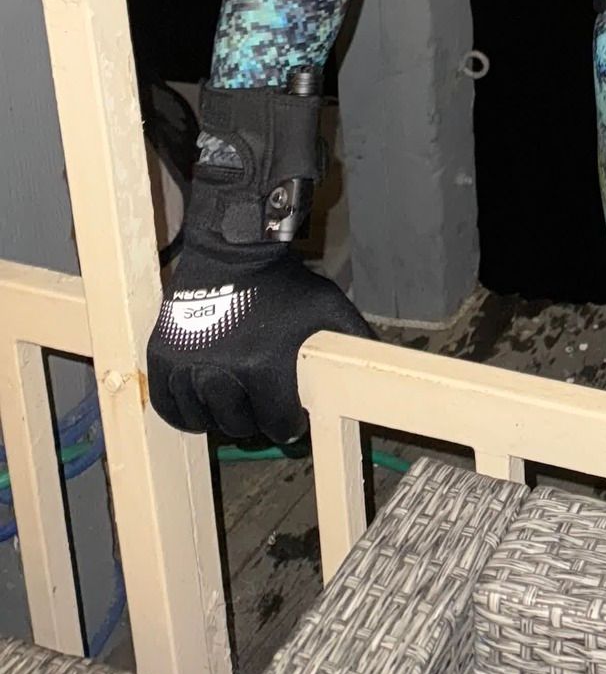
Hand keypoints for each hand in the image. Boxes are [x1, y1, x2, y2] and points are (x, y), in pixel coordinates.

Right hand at [149, 238, 371, 444]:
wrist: (234, 247)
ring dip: (221, 418)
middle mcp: (222, 372)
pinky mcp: (162, 357)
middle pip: (238, 426)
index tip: (291, 417)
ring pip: (203, 420)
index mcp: (264, 366)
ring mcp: (188, 365)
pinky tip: (202, 405)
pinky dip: (184, 413)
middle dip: (255, 421)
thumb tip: (376, 370)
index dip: (288, 424)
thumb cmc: (284, 281)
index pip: (276, 424)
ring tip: (235, 404)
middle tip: (263, 407)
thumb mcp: (328, 307)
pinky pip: (167, 407)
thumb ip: (353, 340)